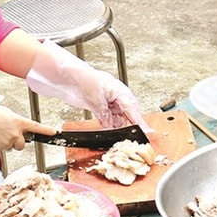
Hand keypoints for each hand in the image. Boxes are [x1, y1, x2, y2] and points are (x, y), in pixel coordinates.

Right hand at [0, 104, 55, 151]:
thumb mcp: (5, 112)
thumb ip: (15, 120)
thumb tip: (17, 126)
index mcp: (18, 122)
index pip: (36, 127)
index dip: (46, 130)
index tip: (54, 132)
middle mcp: (15, 133)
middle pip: (22, 144)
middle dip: (17, 141)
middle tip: (8, 134)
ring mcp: (8, 142)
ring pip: (12, 147)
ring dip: (7, 143)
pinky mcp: (0, 148)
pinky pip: (2, 149)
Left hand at [24, 47, 149, 131]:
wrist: (69, 77)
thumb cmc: (85, 79)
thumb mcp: (96, 98)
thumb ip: (105, 113)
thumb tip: (110, 125)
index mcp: (121, 92)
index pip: (133, 111)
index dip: (140, 123)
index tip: (147, 133)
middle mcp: (118, 99)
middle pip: (129, 117)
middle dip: (130, 128)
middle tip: (132, 139)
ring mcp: (110, 104)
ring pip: (120, 121)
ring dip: (118, 129)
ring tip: (117, 135)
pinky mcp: (102, 109)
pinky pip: (110, 121)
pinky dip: (109, 127)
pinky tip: (107, 130)